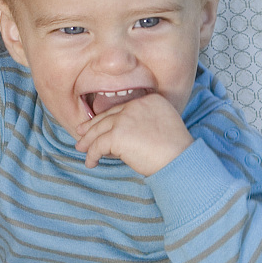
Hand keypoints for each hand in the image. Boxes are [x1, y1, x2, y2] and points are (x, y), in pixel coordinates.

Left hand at [73, 91, 191, 174]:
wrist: (181, 160)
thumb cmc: (176, 150)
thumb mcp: (163, 125)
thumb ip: (144, 121)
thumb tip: (121, 133)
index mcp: (148, 100)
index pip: (122, 108)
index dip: (108, 117)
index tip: (97, 124)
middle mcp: (136, 105)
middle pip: (108, 116)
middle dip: (92, 126)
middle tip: (81, 133)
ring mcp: (125, 119)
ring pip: (99, 130)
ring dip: (88, 141)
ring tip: (82, 149)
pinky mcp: (117, 135)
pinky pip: (98, 146)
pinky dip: (92, 155)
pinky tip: (91, 162)